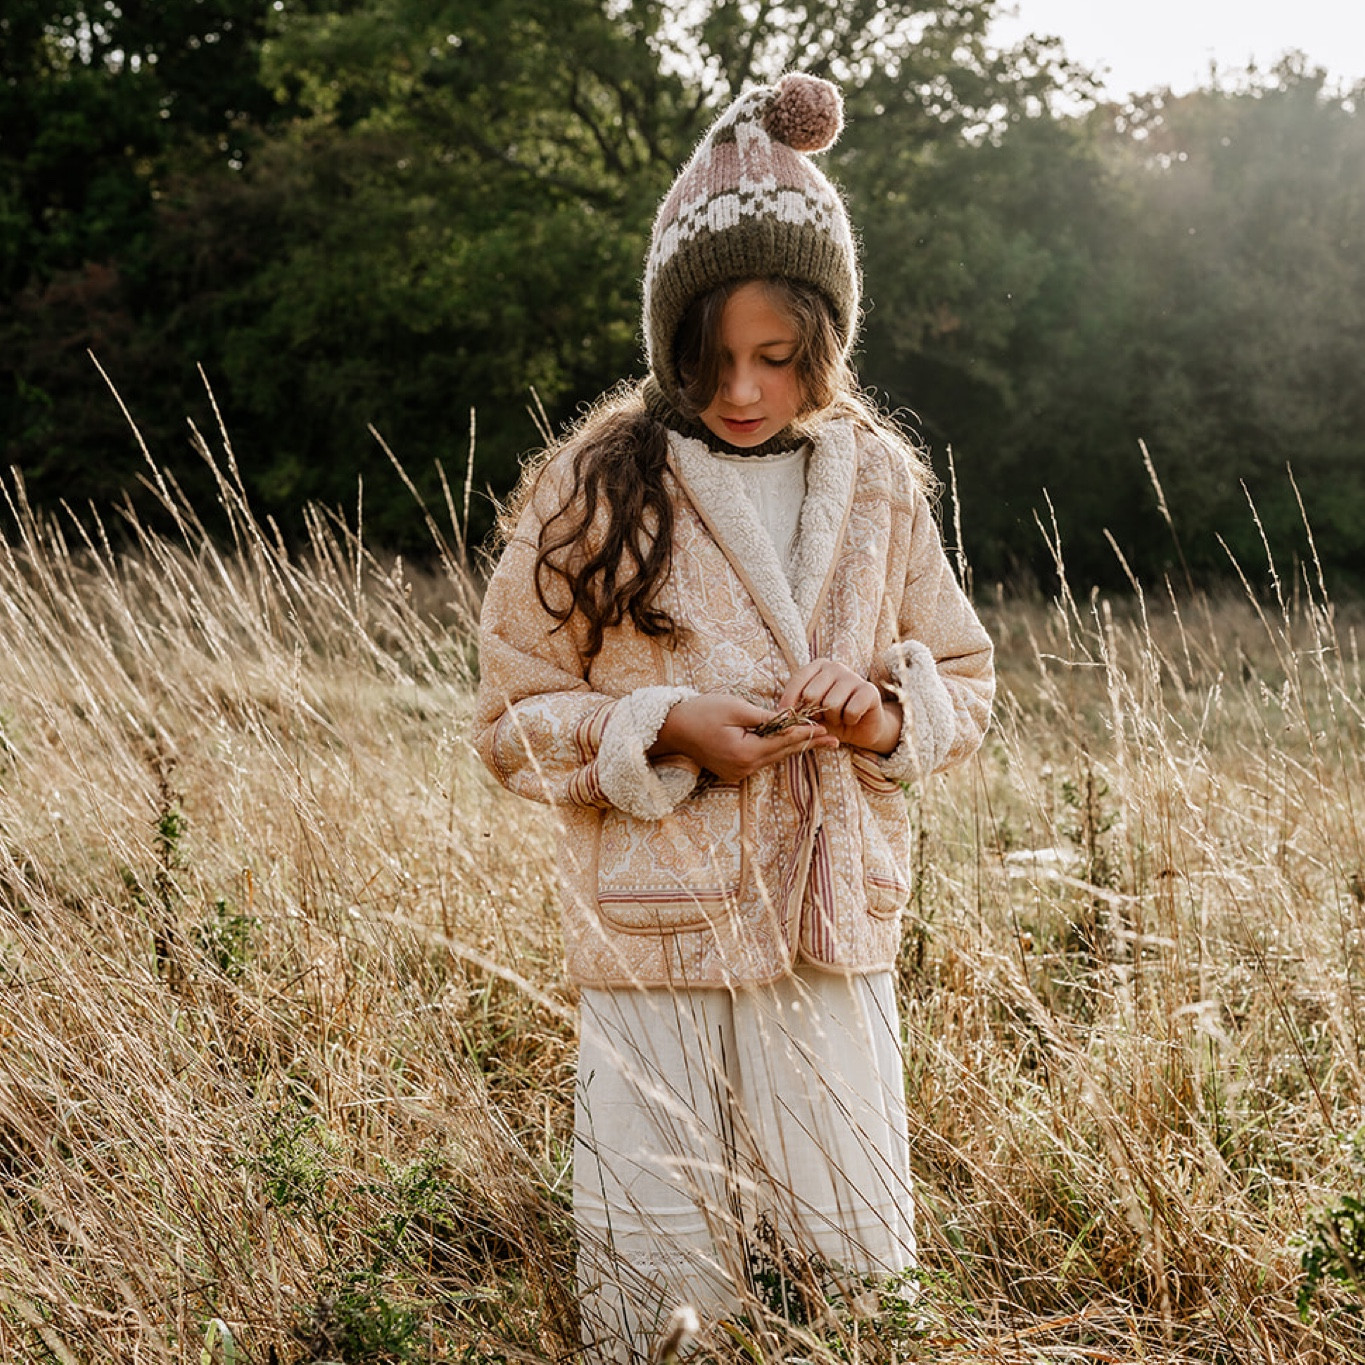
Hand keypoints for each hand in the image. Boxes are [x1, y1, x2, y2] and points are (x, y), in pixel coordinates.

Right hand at [649, 692, 837, 783]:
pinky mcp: (734, 771)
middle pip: (782, 754)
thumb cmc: (701, 711)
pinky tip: (791, 743)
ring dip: (794, 747)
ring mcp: (738, 773)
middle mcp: (744, 768)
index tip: (825, 728)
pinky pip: (761, 760)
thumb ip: (765, 717)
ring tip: (819, 740)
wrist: (673, 728)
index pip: (783, 742)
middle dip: (808, 744)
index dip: (805, 733)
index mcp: (745, 752)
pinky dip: (776, 750)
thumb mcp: (735, 708)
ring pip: (773, 758)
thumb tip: (789, 719)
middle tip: (834, 739)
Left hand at [779, 659, 902, 754]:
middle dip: (815, 714)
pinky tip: (852, 718)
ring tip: (839, 718)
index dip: (789, 702)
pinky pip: (851, 710)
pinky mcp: (869, 690)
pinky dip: (849, 720)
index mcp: (818, 667)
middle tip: (823, 717)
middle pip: (812, 695)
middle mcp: (836, 667)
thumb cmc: (830, 718)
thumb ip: (796, 709)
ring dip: (833, 719)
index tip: (786, 718)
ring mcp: (854, 676)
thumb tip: (779, 713)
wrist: (860, 728)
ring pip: (831, 704)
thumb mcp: (809, 713)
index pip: (797, 681)